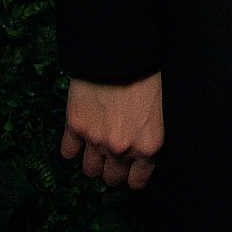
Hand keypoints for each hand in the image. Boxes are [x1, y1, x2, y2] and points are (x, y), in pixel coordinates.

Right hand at [61, 71, 163, 189]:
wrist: (121, 50)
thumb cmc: (149, 71)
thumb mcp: (164, 106)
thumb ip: (153, 132)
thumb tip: (148, 144)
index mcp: (149, 145)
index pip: (138, 181)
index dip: (134, 175)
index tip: (131, 170)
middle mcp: (122, 148)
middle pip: (112, 178)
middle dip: (113, 170)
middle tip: (114, 157)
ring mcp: (96, 139)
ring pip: (89, 170)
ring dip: (93, 161)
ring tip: (96, 149)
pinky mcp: (76, 125)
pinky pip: (67, 152)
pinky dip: (72, 148)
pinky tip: (78, 139)